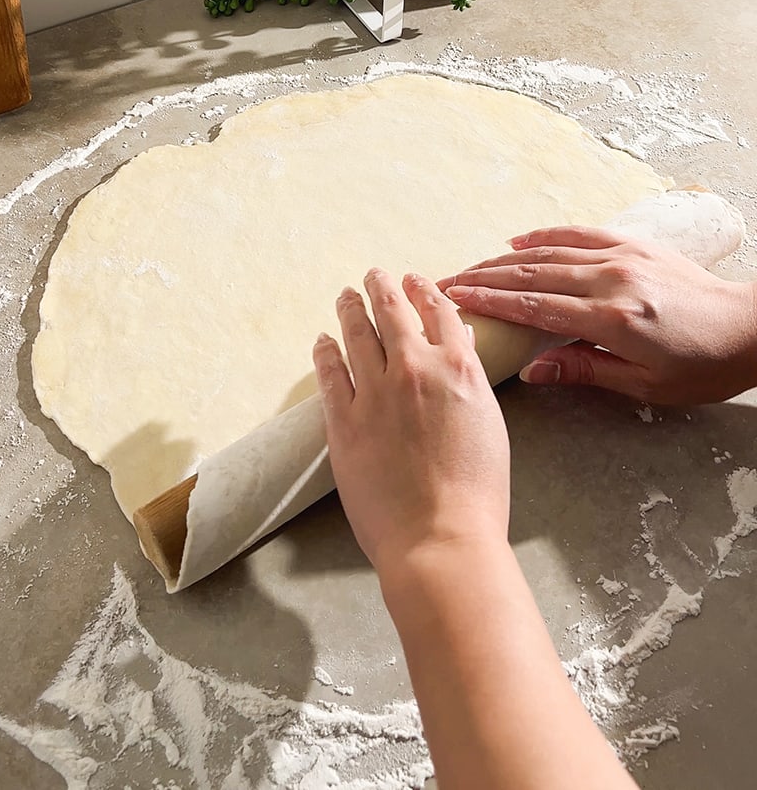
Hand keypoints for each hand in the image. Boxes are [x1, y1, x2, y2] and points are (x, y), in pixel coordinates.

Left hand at [312, 270, 510, 576]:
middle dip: (382, 288)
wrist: (440, 535)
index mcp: (461, 369)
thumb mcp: (488, 426)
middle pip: (393, 313)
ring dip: (350, 310)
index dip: (425, 292)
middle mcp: (416, 369)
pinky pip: (330, 371)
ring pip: (357, 334)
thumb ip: (468, 388)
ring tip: (345, 297)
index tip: (415, 280)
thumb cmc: (476, 494)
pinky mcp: (343, 419)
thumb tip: (455, 364)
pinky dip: (325, 351)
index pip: (440, 313)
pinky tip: (322, 341)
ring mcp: (375, 392)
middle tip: (372, 275)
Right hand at [440, 226, 756, 404]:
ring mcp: (624, 258)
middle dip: (483, 277)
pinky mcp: (636, 246)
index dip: (489, 301)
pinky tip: (517, 240)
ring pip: (549, 253)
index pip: (534, 305)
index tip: (453, 298)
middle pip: (531, 274)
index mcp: (613, 319)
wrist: (754, 329)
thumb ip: (586, 370)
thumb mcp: (646, 384)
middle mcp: (613, 281)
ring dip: (503, 259)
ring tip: (469, 267)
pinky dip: (545, 236)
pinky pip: (580, 235)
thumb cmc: (704, 365)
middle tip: (444, 283)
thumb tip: (533, 369)